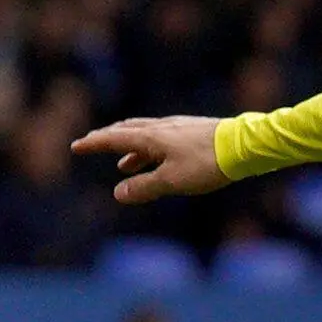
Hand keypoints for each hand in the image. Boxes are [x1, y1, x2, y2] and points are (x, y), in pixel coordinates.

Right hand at [74, 114, 229, 203]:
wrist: (245, 146)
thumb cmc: (208, 163)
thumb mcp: (172, 181)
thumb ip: (144, 187)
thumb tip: (118, 193)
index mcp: (151, 137)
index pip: (114, 138)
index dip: (94, 144)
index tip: (76, 146)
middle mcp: (162, 128)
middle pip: (127, 131)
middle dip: (108, 140)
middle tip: (92, 145)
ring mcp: (179, 128)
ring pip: (146, 136)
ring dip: (131, 149)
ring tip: (124, 165)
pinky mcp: (194, 133)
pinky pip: (163, 140)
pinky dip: (152, 151)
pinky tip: (159, 162)